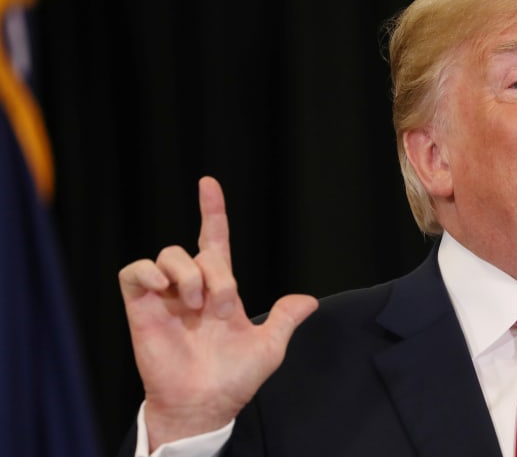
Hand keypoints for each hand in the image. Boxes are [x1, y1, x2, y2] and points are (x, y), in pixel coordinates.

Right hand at [118, 176, 317, 449]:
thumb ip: (285, 319)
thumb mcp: (269, 346)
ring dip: (188, 274)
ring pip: (168, 254)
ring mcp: (165, 296)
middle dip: (217, 273)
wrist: (206, 404)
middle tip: (222, 307)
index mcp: (220, 289)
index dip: (212, 212)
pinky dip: (147, 272)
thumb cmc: (234, 378)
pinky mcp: (141, 308)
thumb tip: (310, 301)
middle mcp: (191, 287)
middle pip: (197, 251)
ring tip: (194, 305)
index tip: (209, 183)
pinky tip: (163, 289)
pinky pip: (134, 272)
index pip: (214, 240)